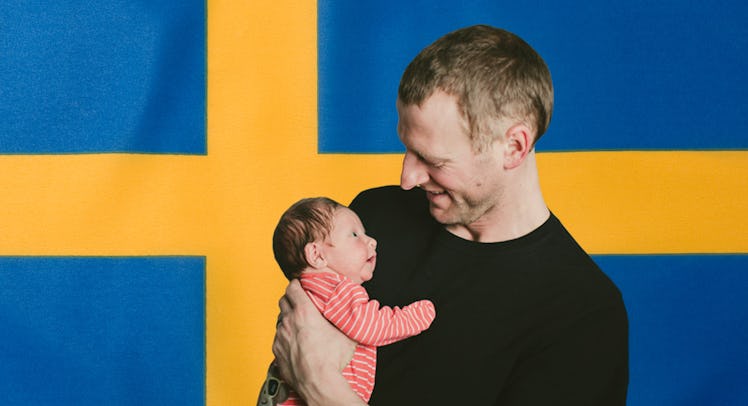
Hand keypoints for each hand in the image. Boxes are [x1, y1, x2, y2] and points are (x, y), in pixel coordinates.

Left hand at [272, 280, 360, 404]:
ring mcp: (280, 337)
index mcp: (304, 312)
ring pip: (280, 320)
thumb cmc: (332, 358)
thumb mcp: (346, 334)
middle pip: (283, 301)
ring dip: (287, 319)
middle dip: (290, 299)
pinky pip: (278, 338)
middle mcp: (288, 322)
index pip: (292, 288)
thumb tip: (354, 313)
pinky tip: (295, 343)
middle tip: (299, 302)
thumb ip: (345, 320)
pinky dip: (285, 337)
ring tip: (298, 325)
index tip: (300, 285)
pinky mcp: (277, 352)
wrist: (318, 382)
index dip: (296, 284)